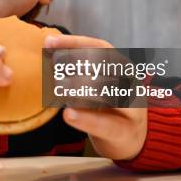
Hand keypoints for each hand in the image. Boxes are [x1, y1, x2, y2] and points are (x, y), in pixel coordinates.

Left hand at [45, 34, 147, 160]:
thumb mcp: (93, 82)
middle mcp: (131, 83)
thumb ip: (76, 67)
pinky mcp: (125, 132)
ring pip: (108, 93)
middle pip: (107, 67)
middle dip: (77, 63)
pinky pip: (105, 124)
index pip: (101, 48)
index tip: (49, 41)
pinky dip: (86, 119)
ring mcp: (132, 108)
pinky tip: (68, 114)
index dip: (75, 43)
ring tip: (58, 87)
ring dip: (80, 88)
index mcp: (123, 66)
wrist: (129, 139)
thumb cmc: (106, 105)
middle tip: (53, 65)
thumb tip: (48, 48)